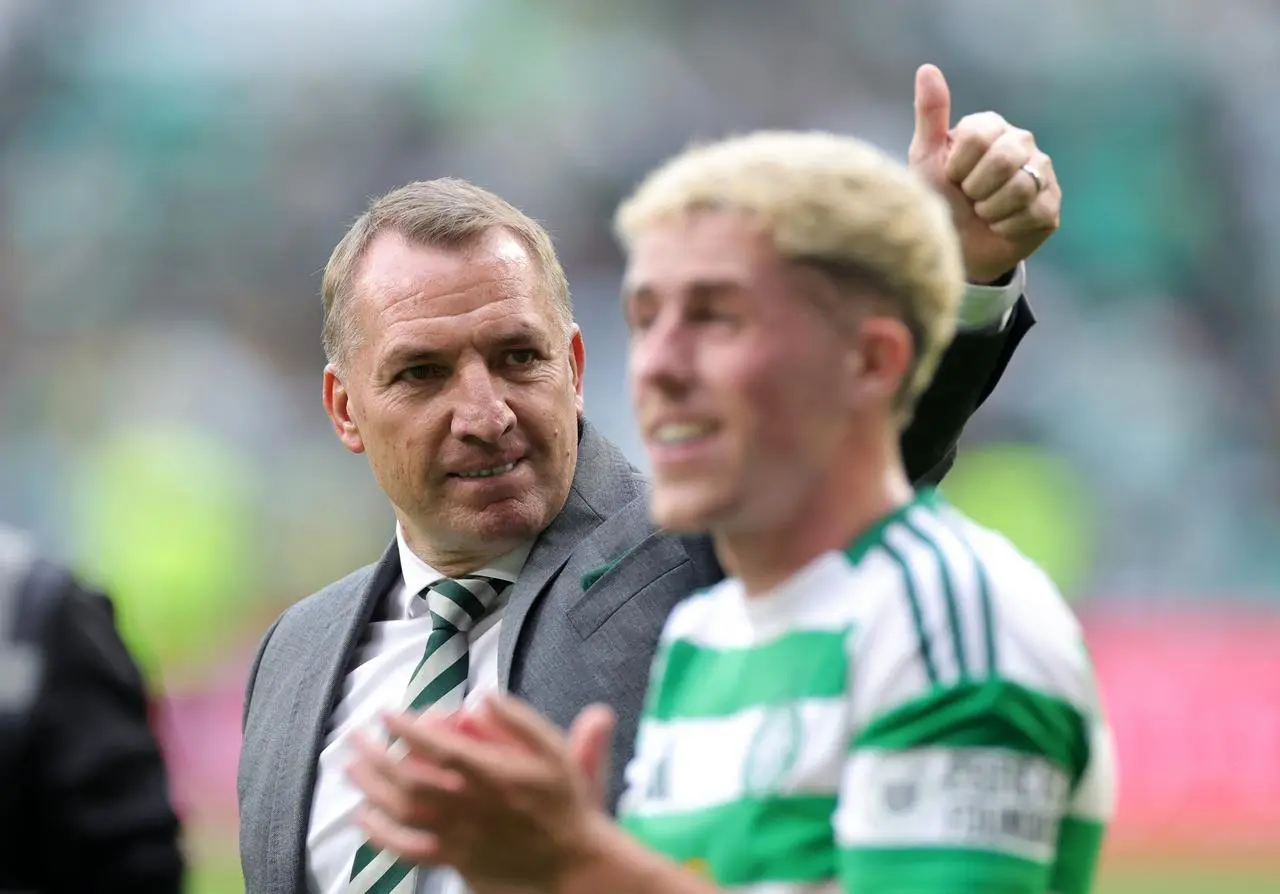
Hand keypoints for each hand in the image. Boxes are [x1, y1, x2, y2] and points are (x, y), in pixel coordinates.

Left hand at [347, 696, 616, 888]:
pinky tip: (363, 817)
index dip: (407, 728)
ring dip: (372, 787)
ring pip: (403, 811)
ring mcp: (459, 835)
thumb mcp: (555, 750)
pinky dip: (381, 835)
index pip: (439, 747)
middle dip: (376, 754)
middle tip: (355, 735)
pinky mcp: (455, 859)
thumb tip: (481, 696)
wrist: (572, 860)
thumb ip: (520, 719)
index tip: (387, 713)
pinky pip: (409, 849)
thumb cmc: (563, 802)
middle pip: (410, 778)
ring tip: (352, 766)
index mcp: (492, 774)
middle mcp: (469, 805)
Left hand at [908, 63, 1060, 283]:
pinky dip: (1005, 227)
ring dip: (989, 210)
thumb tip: (927, 69)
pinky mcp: (1051, 207)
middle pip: (1004, 159)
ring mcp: (1042, 173)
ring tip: (982, 212)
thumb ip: (930, 114)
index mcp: (992, 127)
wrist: (953, 246)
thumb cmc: (938, 197)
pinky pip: (1031, 214)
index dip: (958, 166)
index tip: (951, 177)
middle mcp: (1023, 143)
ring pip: (1020, 189)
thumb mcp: (926, 157)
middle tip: (969, 197)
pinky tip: (999, 227)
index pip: (978, 136)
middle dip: (975, 188)